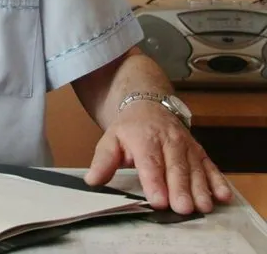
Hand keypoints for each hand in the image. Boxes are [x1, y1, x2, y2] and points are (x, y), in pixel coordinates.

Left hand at [83, 100, 231, 213]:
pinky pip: (210, 166)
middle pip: (175, 168)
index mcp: (144, 138)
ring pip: (195, 168)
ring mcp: (186, 146)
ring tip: (203, 206)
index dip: (154, 182)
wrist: (148, 105)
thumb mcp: (110, 140)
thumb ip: (103, 161)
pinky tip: (223, 196)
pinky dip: (218, 181)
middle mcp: (168, 141)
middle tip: (183, 208)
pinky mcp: (199, 152)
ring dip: (200, 188)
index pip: (149, 162)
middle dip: (180, 189)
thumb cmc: (129, 129)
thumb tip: (92, 180)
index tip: (158, 200)